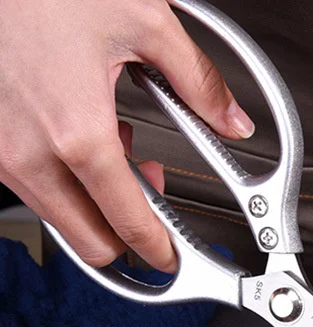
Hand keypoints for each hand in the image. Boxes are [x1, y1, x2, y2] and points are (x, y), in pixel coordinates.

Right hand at [0, 0, 252, 271]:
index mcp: (77, 134)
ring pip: (58, 217)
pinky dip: (63, 177)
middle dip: (127, 238)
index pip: (128, 226)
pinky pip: (30, 184)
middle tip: (151, 210)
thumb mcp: (141, 20)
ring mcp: (0, 150)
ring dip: (94, 205)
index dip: (160, 252)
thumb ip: (197, 79)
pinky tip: (79, 133)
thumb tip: (232, 119)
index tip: (173, 259)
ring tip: (117, 151)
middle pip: (89, 243)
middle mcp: (28, 153)